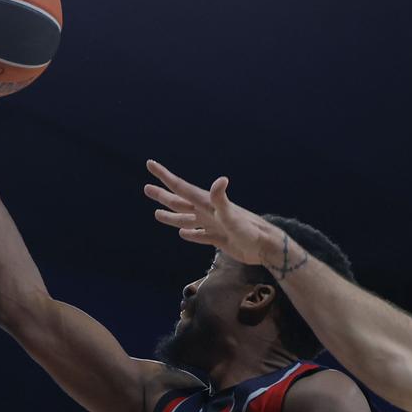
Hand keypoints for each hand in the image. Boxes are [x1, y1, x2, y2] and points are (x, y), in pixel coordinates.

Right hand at [143, 160, 281, 267]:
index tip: (150, 164)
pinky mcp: (218, 238)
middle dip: (163, 194)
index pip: (180, 187)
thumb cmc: (249, 231)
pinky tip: (183, 234)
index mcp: (206, 203)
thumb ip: (221, 199)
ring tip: (156, 213)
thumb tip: (221, 179)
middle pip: (179, 202)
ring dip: (171, 216)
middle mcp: (207, 212)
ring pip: (186, 219)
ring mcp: (212, 225)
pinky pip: (199, 235)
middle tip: (147, 187)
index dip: (164, 176)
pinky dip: (190, 234)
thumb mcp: (232, 215)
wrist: (264, 247)